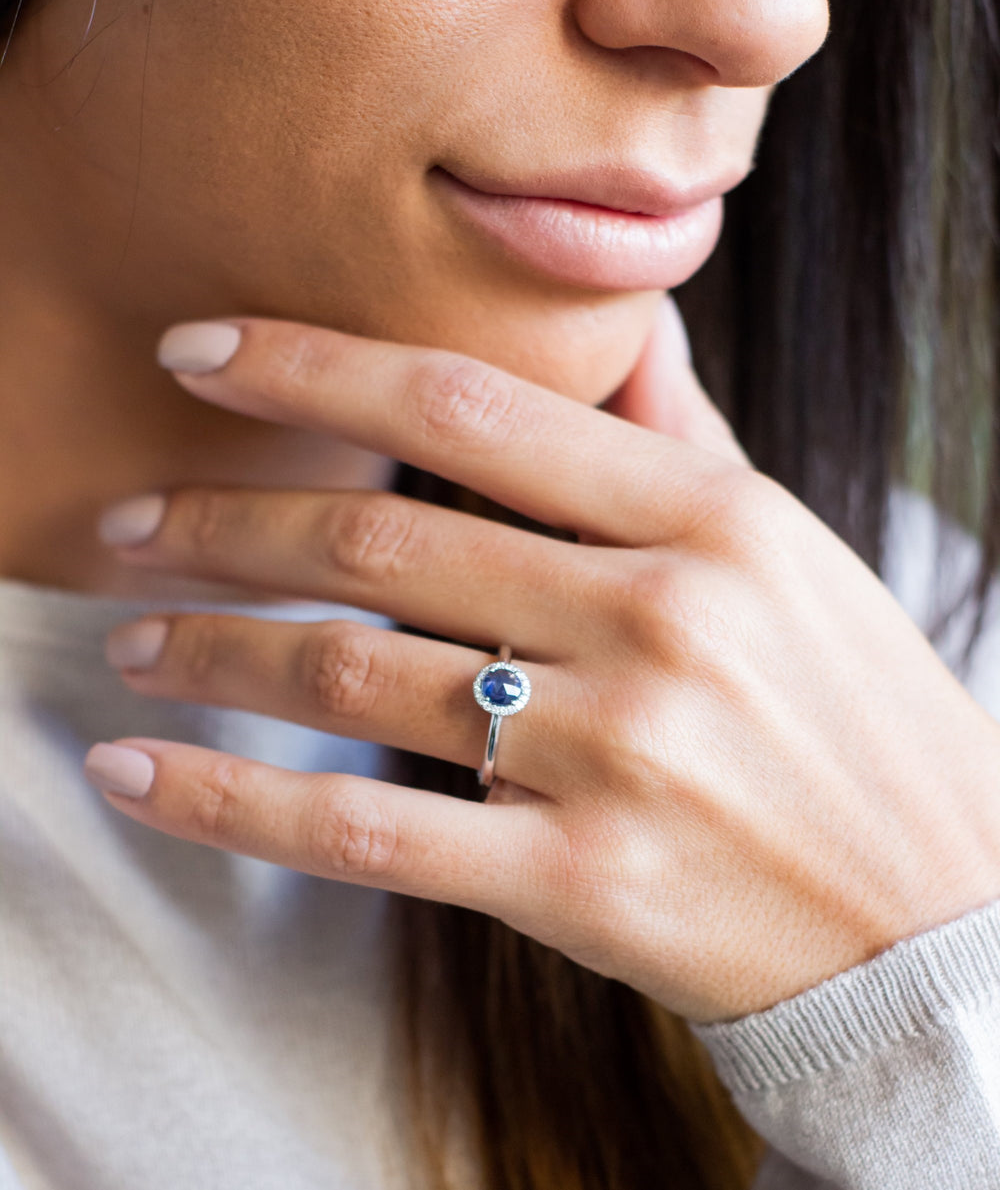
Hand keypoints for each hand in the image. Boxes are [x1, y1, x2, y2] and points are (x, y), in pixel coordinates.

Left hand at [87, 297, 999, 1022]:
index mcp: (709, 519)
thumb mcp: (791, 552)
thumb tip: (624, 323)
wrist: (941, 915)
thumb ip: (683, 439)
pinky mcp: (585, 883)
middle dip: (224, 521)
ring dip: (212, 650)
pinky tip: (141, 774)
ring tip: (126, 637)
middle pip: (382, 539)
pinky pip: (370, 833)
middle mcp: (657, 619)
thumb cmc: (859, 719)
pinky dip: (236, 803)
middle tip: (124, 524)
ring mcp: (619, 754)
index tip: (201, 355)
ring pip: (355, 674)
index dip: (313, 366)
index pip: (469, 407)